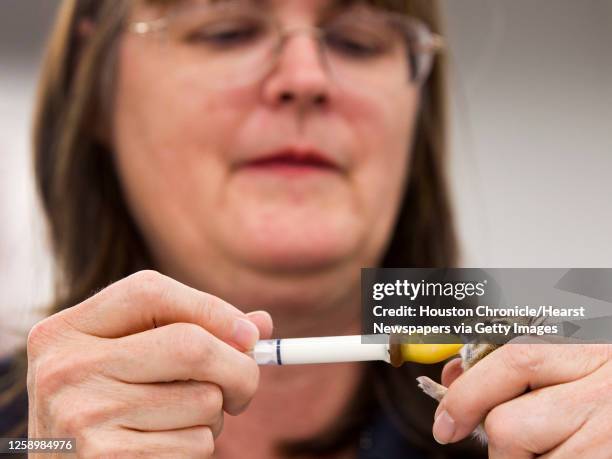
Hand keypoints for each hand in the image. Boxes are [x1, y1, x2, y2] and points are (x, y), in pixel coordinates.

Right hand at [27, 270, 272, 457]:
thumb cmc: (104, 409)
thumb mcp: (126, 360)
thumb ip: (188, 331)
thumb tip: (260, 324)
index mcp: (65, 331)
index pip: (149, 291)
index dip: (211, 308)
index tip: (249, 335)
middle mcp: (66, 368)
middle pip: (190, 345)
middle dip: (238, 368)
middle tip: (242, 388)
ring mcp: (82, 416)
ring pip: (204, 400)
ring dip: (214, 415)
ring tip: (180, 422)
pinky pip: (196, 444)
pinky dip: (199, 447)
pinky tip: (166, 448)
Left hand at [435, 338, 611, 457]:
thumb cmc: (610, 377)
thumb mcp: (569, 353)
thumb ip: (511, 361)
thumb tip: (454, 377)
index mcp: (589, 347)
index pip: (512, 362)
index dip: (466, 395)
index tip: (446, 424)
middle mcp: (607, 389)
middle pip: (510, 426)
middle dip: (501, 440)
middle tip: (520, 440)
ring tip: (559, 446)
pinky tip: (575, 454)